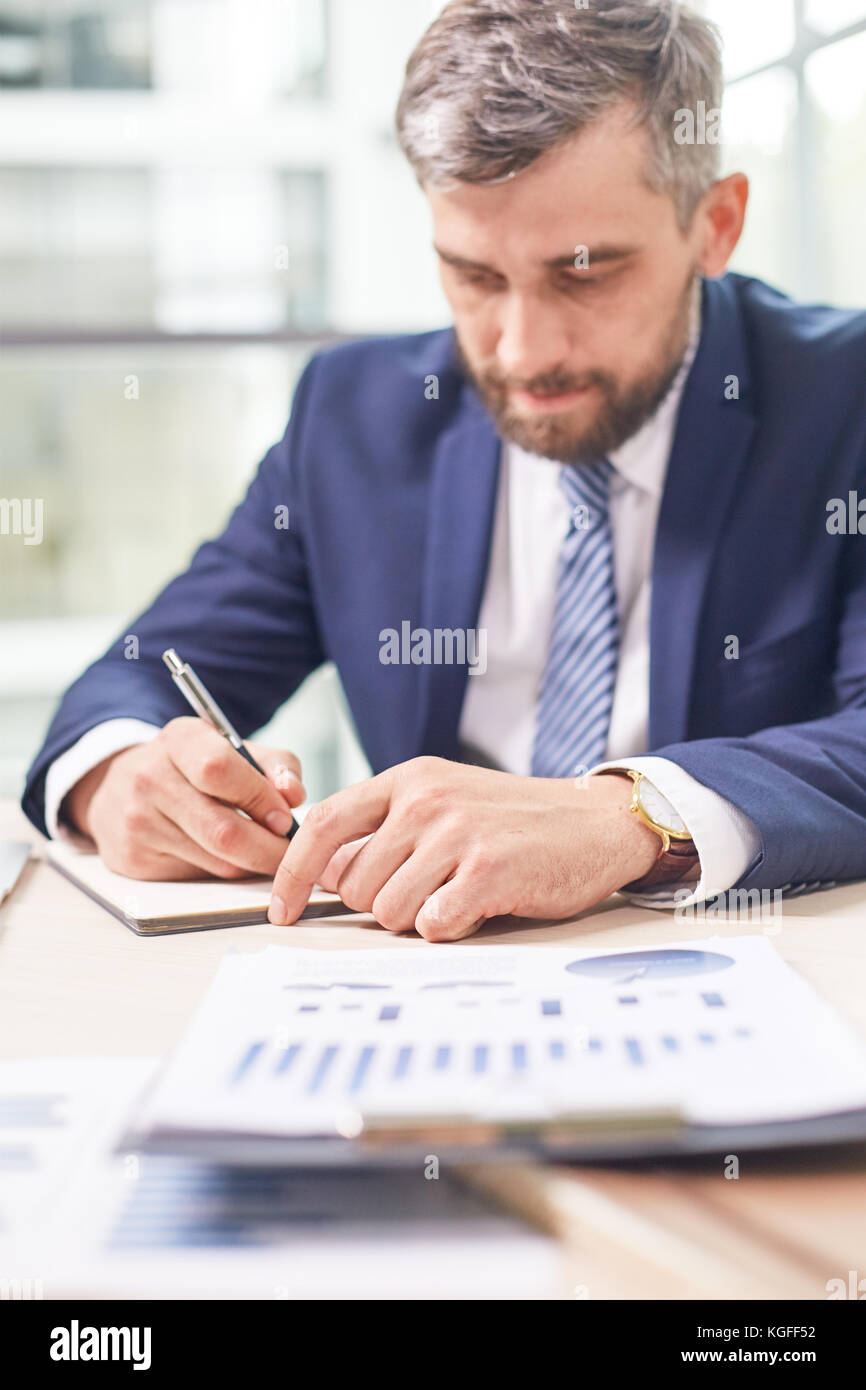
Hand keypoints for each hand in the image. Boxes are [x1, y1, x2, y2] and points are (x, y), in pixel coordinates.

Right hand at [64, 717, 305, 880]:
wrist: (118, 789)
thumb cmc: (190, 769)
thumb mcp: (231, 748)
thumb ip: (274, 764)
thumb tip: (293, 796)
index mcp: (179, 739)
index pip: (220, 769)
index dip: (261, 798)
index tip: (285, 817)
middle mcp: (149, 777)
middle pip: (223, 830)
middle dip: (269, 849)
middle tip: (289, 852)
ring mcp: (136, 821)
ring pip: (217, 860)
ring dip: (251, 862)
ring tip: (261, 850)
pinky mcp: (132, 859)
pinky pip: (198, 876)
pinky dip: (223, 871)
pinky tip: (224, 856)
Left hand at [268, 758, 658, 939]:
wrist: (596, 823)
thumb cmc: (517, 821)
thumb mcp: (445, 802)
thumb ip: (386, 830)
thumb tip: (326, 876)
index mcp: (409, 779)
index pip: (323, 825)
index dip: (292, 874)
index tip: (282, 911)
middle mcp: (426, 800)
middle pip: (356, 885)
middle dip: (383, 905)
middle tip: (430, 892)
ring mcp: (457, 833)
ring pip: (390, 911)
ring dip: (419, 919)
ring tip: (458, 896)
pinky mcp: (488, 871)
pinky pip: (431, 925)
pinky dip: (449, 928)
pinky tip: (477, 908)